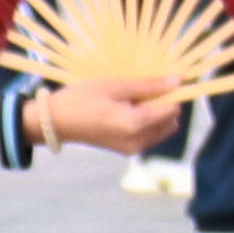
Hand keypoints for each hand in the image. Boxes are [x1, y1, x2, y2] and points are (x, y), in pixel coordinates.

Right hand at [27, 78, 183, 158]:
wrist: (56, 122)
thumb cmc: (83, 98)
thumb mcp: (115, 86)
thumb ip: (148, 86)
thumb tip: (178, 81)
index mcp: (136, 125)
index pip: (173, 109)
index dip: (171, 93)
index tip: (160, 81)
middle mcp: (139, 141)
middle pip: (171, 121)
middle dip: (164, 105)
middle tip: (142, 91)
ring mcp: (133, 149)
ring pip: (162, 130)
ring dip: (156, 115)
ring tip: (131, 102)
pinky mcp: (127, 151)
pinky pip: (149, 136)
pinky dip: (146, 123)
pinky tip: (126, 111)